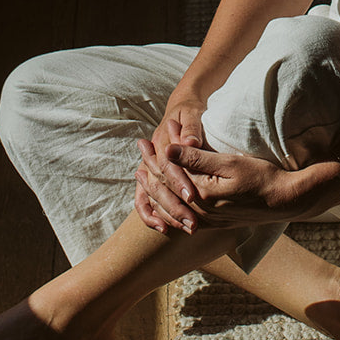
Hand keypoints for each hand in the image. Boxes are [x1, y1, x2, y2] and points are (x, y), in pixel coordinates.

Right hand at [134, 98, 206, 232]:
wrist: (181, 111)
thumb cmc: (189, 111)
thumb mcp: (191, 114)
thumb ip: (191, 128)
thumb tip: (190, 141)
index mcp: (159, 142)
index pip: (167, 166)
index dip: (178, 181)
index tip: (192, 196)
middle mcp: (150, 159)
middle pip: (157, 186)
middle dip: (174, 207)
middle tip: (193, 223)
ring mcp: (150, 171)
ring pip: (150, 198)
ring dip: (166, 215)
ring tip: (188, 229)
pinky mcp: (154, 180)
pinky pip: (146, 202)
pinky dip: (153, 216)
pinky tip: (166, 228)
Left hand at [139, 142, 316, 233]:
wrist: (283, 201)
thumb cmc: (261, 177)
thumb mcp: (230, 162)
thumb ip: (198, 159)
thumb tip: (169, 151)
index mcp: (201, 194)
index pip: (169, 173)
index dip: (155, 156)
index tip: (145, 140)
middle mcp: (199, 212)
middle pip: (165, 189)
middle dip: (149, 169)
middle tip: (140, 150)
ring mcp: (205, 221)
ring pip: (168, 207)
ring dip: (153, 189)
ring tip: (142, 175)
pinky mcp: (212, 224)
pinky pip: (180, 222)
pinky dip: (166, 212)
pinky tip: (161, 206)